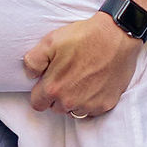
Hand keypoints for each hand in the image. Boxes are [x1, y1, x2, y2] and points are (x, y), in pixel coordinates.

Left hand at [23, 10, 141, 118]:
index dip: (40, 92)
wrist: (116, 35)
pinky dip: (91, 100)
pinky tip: (94, 83)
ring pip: (73, 111)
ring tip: (81, 79)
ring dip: (74, 100)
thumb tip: (30, 75)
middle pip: (55, 108)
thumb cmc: (84, 36)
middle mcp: (70, 102)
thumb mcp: (50, 41)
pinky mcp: (106, 104)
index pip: (37, 103)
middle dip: (57, 96)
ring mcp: (90, 105)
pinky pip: (92, 110)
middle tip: (67, 76)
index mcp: (54, 88)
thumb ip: (33, 61)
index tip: (48, 82)